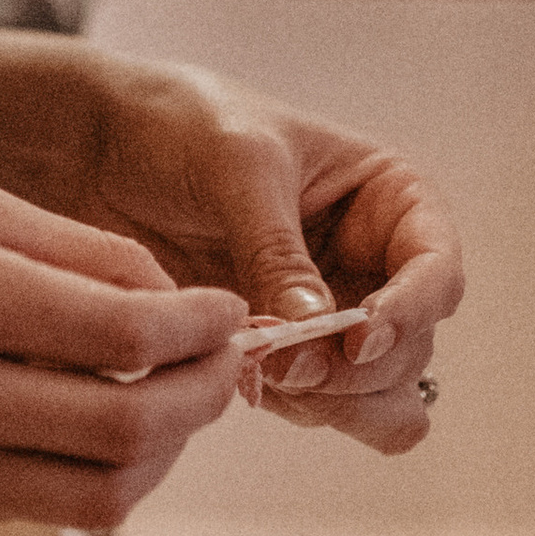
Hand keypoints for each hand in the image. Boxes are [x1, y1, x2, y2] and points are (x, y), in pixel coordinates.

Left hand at [0, 28, 461, 456]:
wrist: (97, 150)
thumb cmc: (180, 126)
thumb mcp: (237, 166)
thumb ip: (278, 249)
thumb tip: (318, 333)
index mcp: (390, 199)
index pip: (437, 272)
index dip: (411, 313)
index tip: (359, 337)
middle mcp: (376, 266)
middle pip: (413, 352)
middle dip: (358, 370)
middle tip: (291, 367)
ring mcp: (333, 319)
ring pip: (380, 399)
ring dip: (333, 402)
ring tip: (264, 374)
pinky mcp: (286, 356)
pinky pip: (320, 408)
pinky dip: (290, 405)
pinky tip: (236, 373)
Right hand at [0, 166, 256, 531]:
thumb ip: (77, 249)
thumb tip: (177, 302)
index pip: (126, 337)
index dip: (201, 329)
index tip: (229, 312)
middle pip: (128, 431)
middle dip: (201, 399)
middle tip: (222, 362)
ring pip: (96, 495)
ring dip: (161, 454)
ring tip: (173, 403)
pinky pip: (35, 504)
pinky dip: (88, 471)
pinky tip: (96, 421)